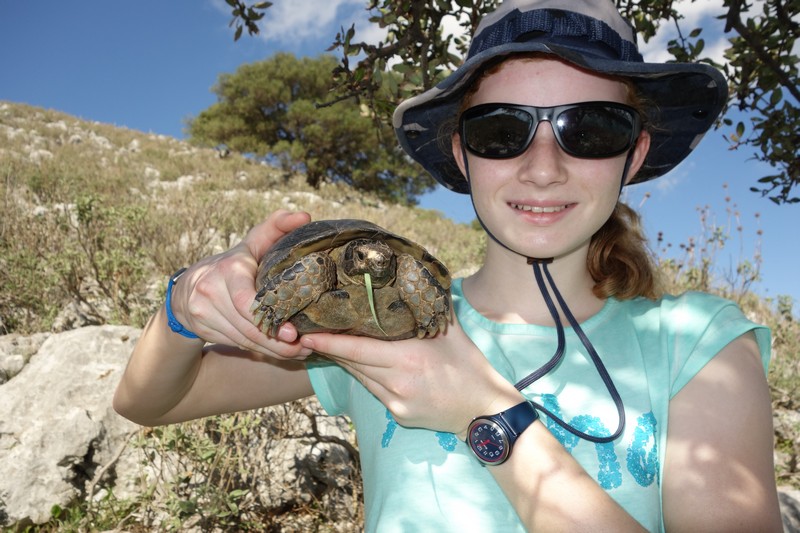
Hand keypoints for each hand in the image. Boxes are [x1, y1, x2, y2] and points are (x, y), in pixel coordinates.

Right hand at [169, 209, 313, 358]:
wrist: (187, 287)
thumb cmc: (233, 263)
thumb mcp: (253, 242)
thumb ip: (277, 227)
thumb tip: (305, 216)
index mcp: (228, 269)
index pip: (246, 300)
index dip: (269, 319)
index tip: (293, 333)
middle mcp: (211, 290)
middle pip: (249, 325)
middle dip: (278, 342)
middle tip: (304, 347)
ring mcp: (203, 311)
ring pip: (244, 339)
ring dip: (273, 350)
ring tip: (298, 352)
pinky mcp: (202, 328)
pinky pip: (236, 343)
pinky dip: (259, 349)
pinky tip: (278, 351)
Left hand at [300, 319, 522, 437]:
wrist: (483, 411)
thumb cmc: (469, 365)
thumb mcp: (451, 330)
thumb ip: (428, 306)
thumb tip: (416, 275)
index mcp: (409, 357)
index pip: (357, 349)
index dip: (329, 342)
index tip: (307, 333)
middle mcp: (397, 381)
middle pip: (353, 363)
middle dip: (330, 349)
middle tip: (307, 333)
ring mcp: (395, 401)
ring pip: (360, 377)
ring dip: (344, 362)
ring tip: (326, 344)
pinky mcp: (397, 414)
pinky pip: (373, 391)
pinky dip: (364, 376)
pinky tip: (357, 364)